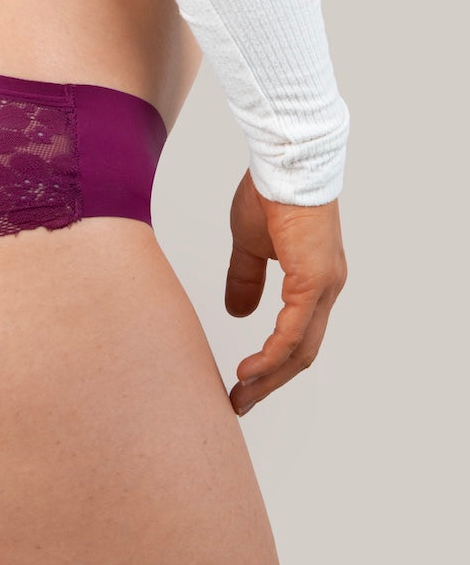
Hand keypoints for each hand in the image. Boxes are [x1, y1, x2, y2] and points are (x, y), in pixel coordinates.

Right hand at [225, 168, 347, 415]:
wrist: (285, 162)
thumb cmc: (270, 193)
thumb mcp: (249, 245)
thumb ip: (245, 278)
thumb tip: (238, 312)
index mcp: (313, 281)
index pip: (297, 336)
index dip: (270, 364)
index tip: (242, 382)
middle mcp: (326, 289)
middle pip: (302, 352)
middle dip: (269, 382)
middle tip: (239, 403)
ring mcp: (324, 286)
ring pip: (300, 348)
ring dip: (269, 377)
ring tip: (240, 394)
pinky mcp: (314, 280)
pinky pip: (294, 331)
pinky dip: (272, 355)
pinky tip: (251, 370)